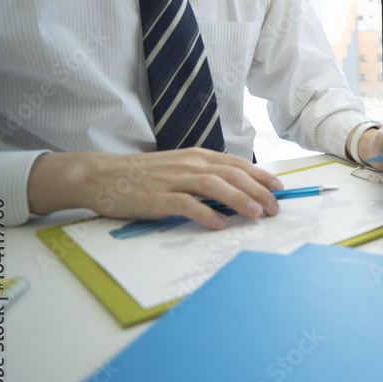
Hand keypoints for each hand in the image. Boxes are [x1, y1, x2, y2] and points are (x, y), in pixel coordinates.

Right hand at [28, 149, 283, 229]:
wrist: (103, 175)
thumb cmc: (145, 176)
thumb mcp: (179, 169)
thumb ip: (206, 178)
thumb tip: (236, 195)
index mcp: (197, 157)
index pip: (237, 165)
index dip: (261, 176)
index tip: (279, 189)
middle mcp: (190, 164)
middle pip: (232, 175)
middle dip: (258, 191)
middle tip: (275, 207)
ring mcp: (174, 180)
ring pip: (214, 186)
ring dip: (239, 200)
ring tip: (257, 214)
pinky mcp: (158, 197)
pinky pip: (186, 205)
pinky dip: (205, 214)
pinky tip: (219, 225)